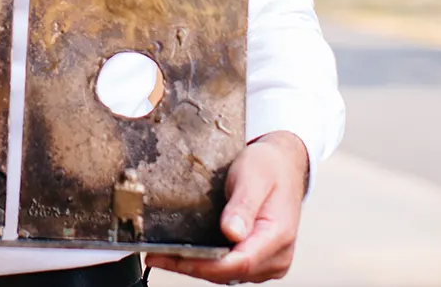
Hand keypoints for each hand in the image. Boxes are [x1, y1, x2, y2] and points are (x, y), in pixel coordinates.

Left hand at [147, 131, 308, 283]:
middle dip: (192, 266)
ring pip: (226, 275)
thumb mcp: (253, 176)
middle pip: (229, 273)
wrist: (283, 166)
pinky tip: (185, 254)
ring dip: (196, 267)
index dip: (203, 264)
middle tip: (156, 254)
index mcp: (278, 236)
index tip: (173, 256)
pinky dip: (207, 264)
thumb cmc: (268, 168)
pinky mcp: (258, 262)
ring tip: (164, 254)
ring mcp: (268, 262)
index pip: (239, 262)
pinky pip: (229, 270)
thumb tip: (232, 233)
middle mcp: (276, 256)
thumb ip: (243, 205)